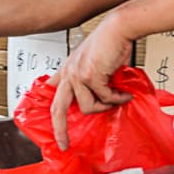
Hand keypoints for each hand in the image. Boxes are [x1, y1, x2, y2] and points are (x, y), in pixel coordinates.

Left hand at [47, 13, 132, 150]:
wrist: (117, 29)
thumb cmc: (109, 44)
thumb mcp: (94, 63)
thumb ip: (91, 81)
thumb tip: (99, 101)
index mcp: (67, 70)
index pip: (51, 91)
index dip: (49, 109)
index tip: (50, 127)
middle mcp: (68, 73)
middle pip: (57, 108)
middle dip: (59, 129)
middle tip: (63, 144)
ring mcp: (77, 75)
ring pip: (87, 107)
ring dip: (105, 106)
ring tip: (118, 98)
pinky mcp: (89, 76)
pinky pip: (104, 98)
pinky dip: (117, 98)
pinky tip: (125, 93)